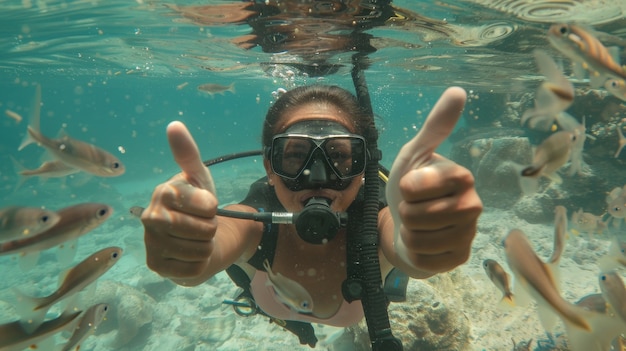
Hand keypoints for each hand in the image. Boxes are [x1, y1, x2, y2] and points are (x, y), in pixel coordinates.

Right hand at [141, 121, 217, 283]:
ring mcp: (151, 244)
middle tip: (200, 225)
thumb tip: (174, 125)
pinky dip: (198, 264)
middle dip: (210, 229)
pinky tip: (188, 255)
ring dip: (205, 246)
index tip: (204, 207)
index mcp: (163, 193)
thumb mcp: (198, 178)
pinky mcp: (157, 267)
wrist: (194, 239)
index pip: (209, 206)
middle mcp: (150, 218)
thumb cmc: (197, 206)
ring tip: (194, 239)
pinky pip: (194, 268)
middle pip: (206, 230)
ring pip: (201, 250)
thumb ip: (188, 153)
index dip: (214, 209)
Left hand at [386, 87, 481, 273]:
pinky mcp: (459, 260)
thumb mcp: (415, 155)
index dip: (407, 188)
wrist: (407, 226)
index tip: (412, 186)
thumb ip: (435, 127)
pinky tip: (424, 244)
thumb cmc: (412, 188)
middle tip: (415, 207)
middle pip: (417, 215)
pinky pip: (423, 259)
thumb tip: (458, 90)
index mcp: (463, 178)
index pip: (418, 186)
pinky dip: (414, 251)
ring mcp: (468, 236)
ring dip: (408, 232)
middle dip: (406, 212)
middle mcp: (474, 207)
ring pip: (418, 239)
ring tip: (418, 225)